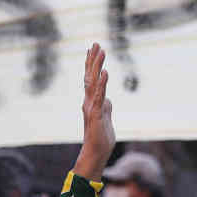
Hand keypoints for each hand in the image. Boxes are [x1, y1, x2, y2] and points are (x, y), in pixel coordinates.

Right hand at [77, 43, 115, 177]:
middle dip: (93, 60)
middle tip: (96, 43)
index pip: (91, 79)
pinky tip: (105, 72)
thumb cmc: (101, 138)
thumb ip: (106, 107)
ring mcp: (91, 107)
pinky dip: (102, 84)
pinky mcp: (96, 114)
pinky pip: (99, 96)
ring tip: (100, 51)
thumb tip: (108, 99)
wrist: (96, 153)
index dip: (92, 64)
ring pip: (93, 82)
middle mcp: (89, 101)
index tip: (93, 49)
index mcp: (92, 101)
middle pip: (90, 76)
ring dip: (97, 66)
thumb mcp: (106, 118)